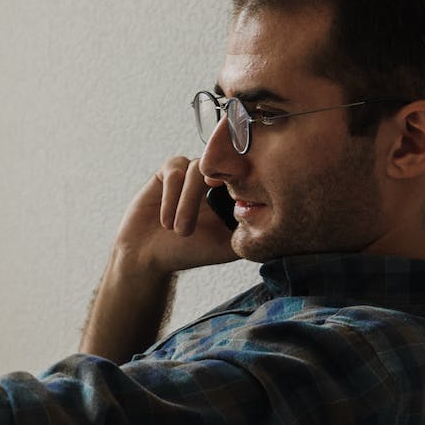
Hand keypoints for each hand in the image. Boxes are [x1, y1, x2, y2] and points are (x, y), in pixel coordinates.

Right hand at [108, 155, 237, 276]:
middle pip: (223, 170)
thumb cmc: (187, 252)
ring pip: (198, 171)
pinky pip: (175, 171)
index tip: (233, 208)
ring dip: (187, 203)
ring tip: (179, 231)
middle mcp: (213, 181)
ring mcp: (191, 173)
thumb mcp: (226, 247)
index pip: (246, 177)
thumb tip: (276, 222)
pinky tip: (166, 221)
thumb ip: (250, 233)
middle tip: (200, 223)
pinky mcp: (168, 171)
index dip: (242, 188)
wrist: (148, 255)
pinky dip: (171, 197)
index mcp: (231, 194)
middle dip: (210, 198)